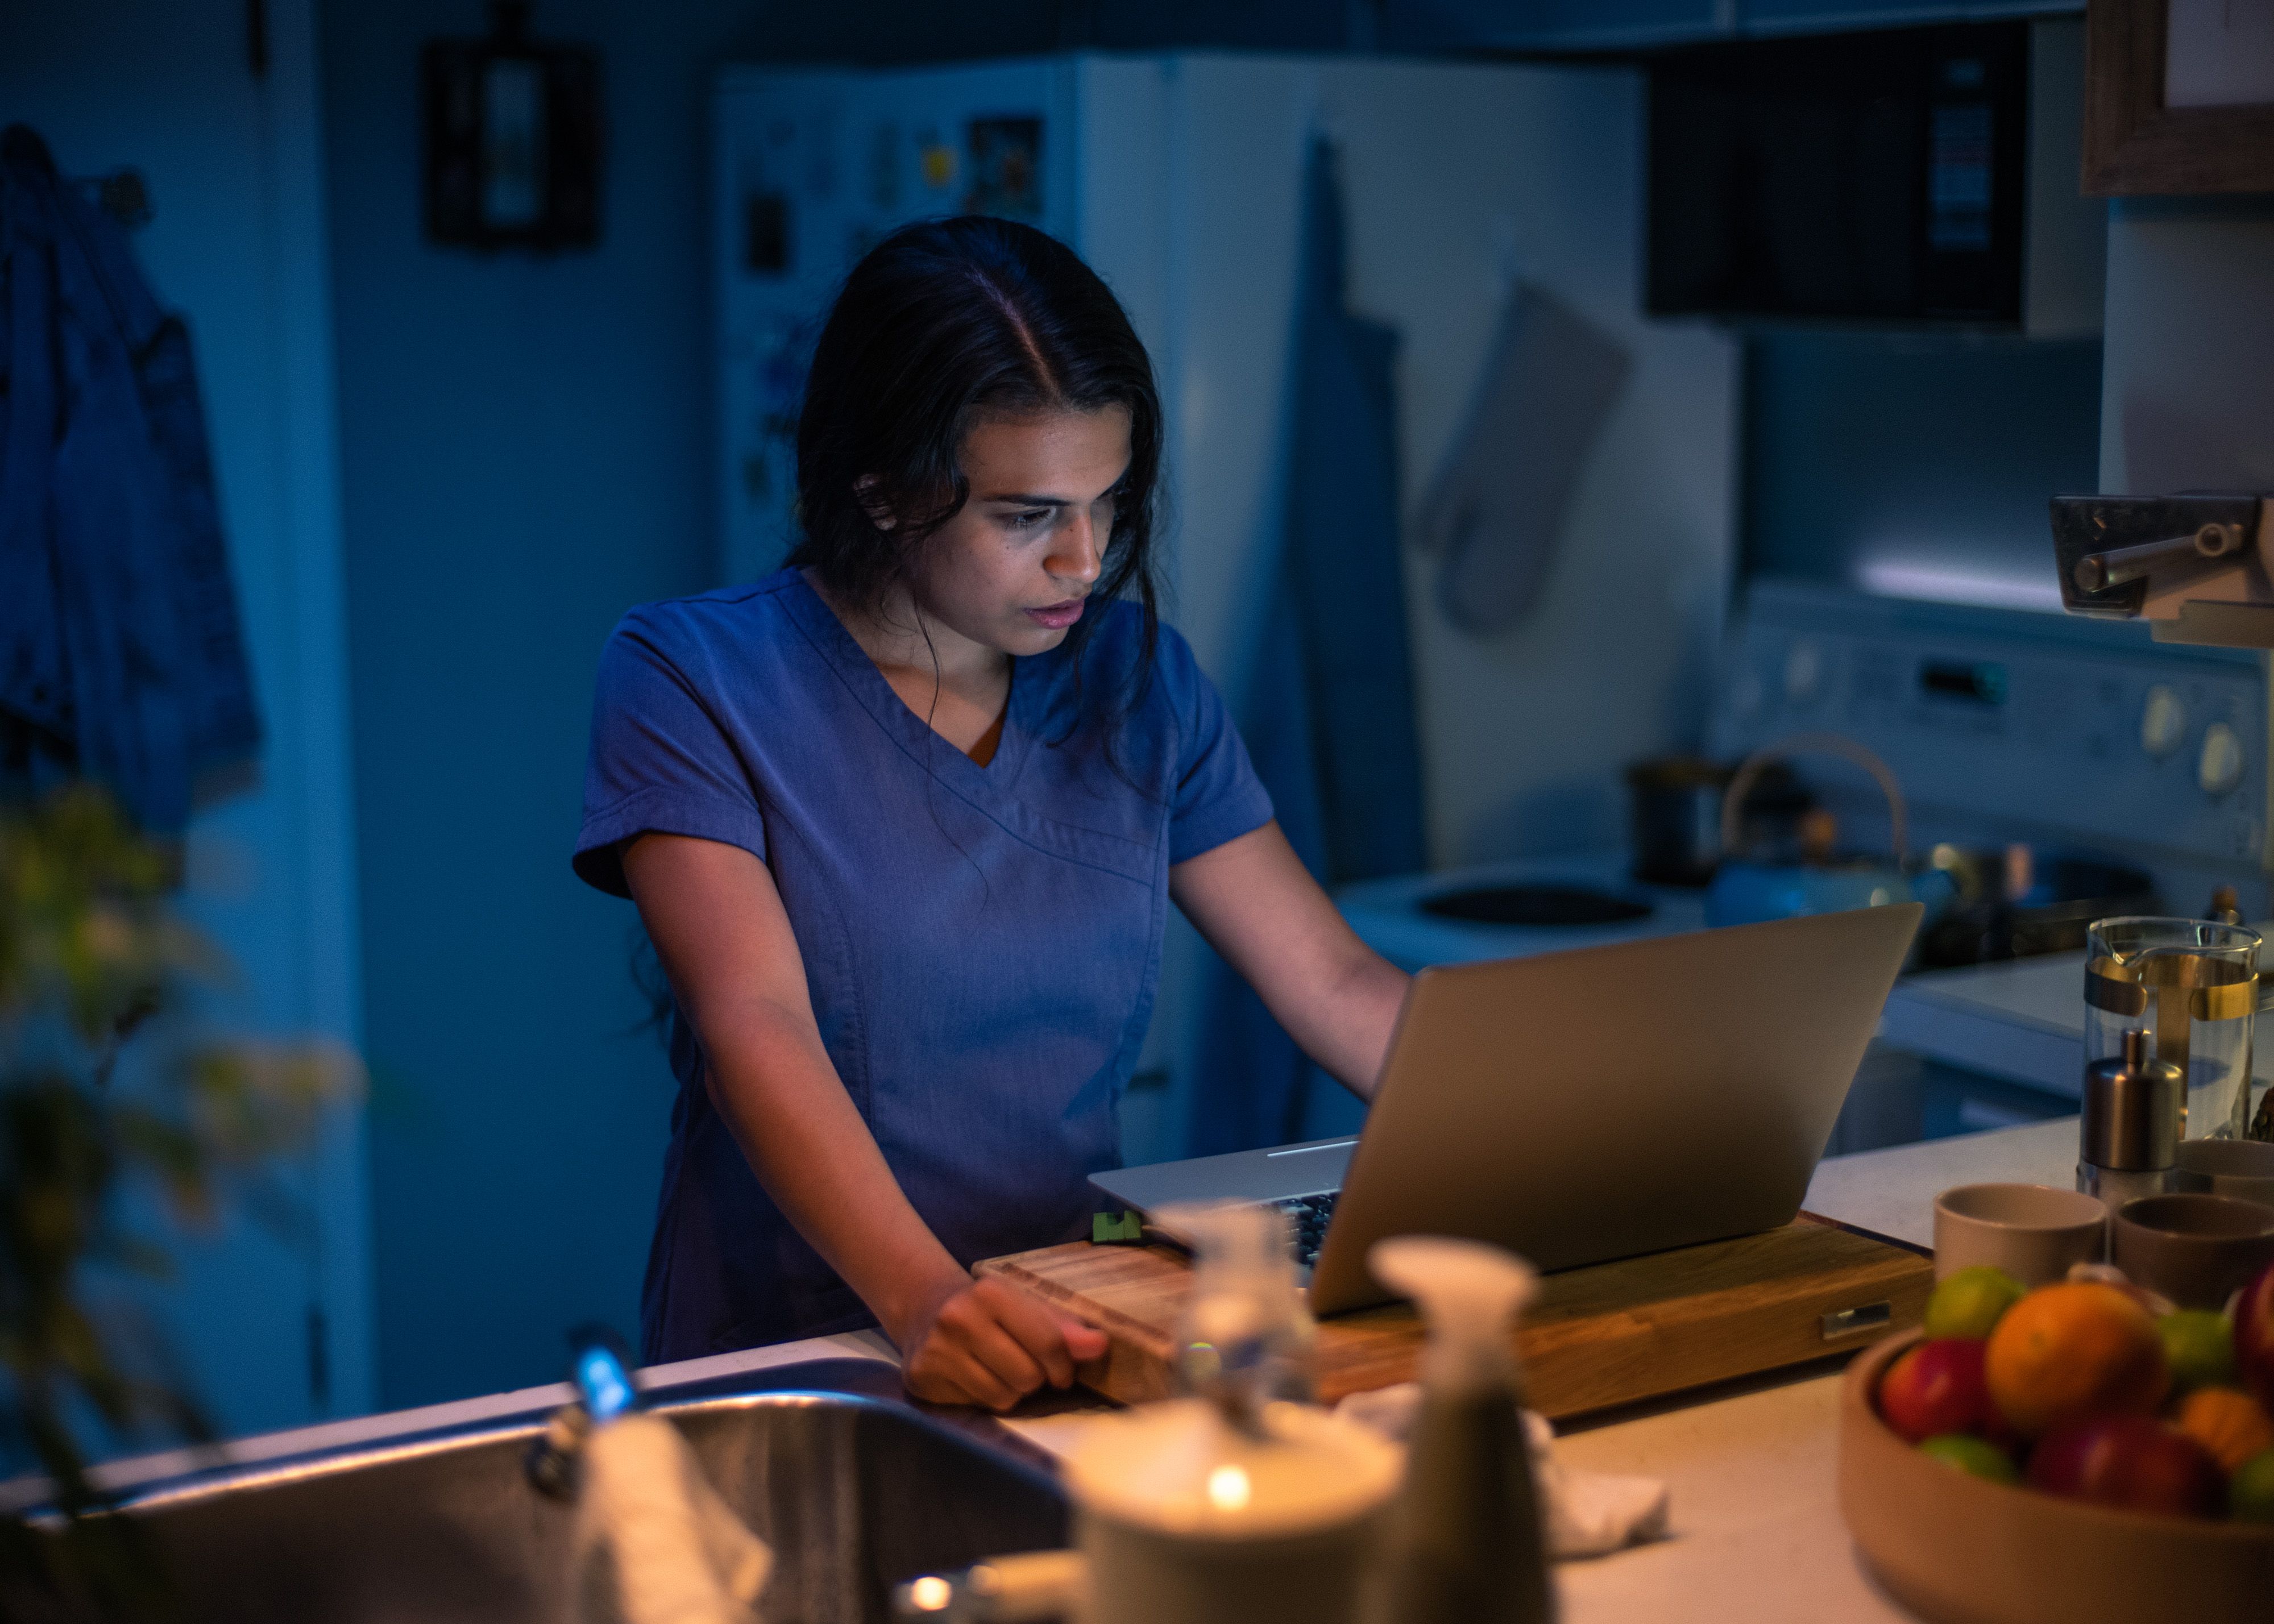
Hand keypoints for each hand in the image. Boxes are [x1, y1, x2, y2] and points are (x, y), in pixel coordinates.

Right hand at [893, 1273, 1108, 1410]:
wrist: (925, 1310)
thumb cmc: (989, 1311)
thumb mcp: (1027, 1307)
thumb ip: (1065, 1328)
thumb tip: (1099, 1346)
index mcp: (991, 1292)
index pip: (1049, 1342)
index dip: (1064, 1364)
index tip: (1063, 1370)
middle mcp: (959, 1318)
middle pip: (1028, 1376)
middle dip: (1036, 1378)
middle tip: (1026, 1367)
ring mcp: (937, 1350)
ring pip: (1003, 1397)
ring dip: (1012, 1392)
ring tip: (1001, 1371)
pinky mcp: (921, 1378)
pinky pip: (977, 1407)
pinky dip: (986, 1398)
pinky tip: (976, 1377)